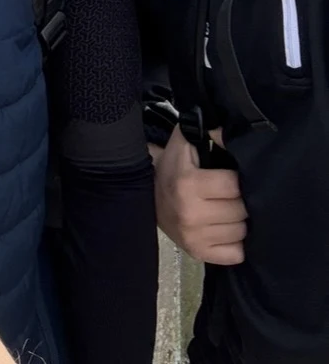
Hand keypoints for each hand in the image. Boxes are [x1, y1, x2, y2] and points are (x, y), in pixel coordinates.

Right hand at [152, 125, 246, 263]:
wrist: (145, 195)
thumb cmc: (171, 167)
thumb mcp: (184, 142)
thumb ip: (207, 132)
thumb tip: (229, 132)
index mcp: (187, 184)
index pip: (233, 185)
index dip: (235, 179)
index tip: (228, 177)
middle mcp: (190, 214)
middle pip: (240, 210)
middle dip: (238, 200)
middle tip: (227, 195)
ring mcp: (194, 238)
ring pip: (241, 232)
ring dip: (237, 221)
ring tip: (224, 211)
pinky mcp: (198, 254)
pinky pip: (236, 254)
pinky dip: (235, 243)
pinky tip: (223, 229)